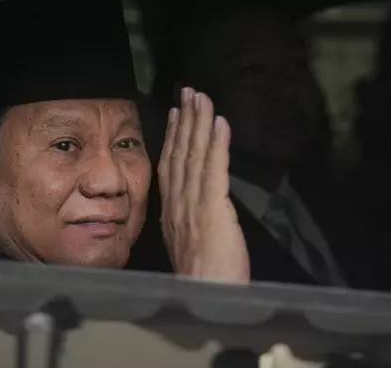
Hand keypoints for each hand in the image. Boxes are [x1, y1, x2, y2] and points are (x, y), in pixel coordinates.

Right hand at [158, 87, 249, 283]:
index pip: (170, 166)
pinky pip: (215, 169)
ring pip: (194, 155)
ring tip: (202, 97)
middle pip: (180, 153)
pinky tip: (220, 122)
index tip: (175, 115)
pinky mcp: (214, 209)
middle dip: (185, 120)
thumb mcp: (185, 246)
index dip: (172, 137)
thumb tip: (190, 210)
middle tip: (189, 92)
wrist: (204, 299)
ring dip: (199, 123)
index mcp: (171, 212)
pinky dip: (217, 144)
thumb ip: (185, 223)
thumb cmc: (201, 280)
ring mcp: (194, 204)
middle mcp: (178, 203)